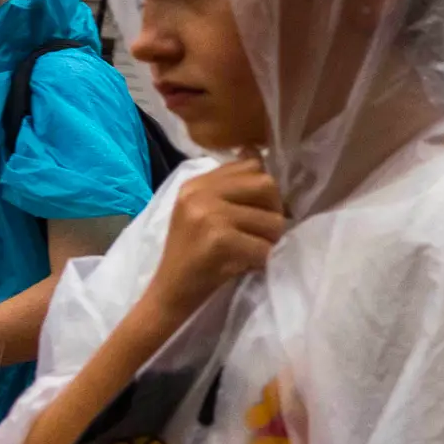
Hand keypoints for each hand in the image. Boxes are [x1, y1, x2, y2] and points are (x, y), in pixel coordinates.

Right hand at [152, 155, 283, 317]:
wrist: (169, 292)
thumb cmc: (193, 254)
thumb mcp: (202, 210)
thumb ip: (229, 185)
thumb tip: (256, 151)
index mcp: (196, 183)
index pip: (251, 165)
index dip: (265, 190)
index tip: (259, 210)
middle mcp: (200, 194)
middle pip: (266, 185)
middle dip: (274, 211)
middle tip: (262, 233)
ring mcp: (209, 215)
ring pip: (272, 219)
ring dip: (271, 240)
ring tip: (252, 251)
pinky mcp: (220, 240)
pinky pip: (265, 247)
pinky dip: (263, 260)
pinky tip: (246, 265)